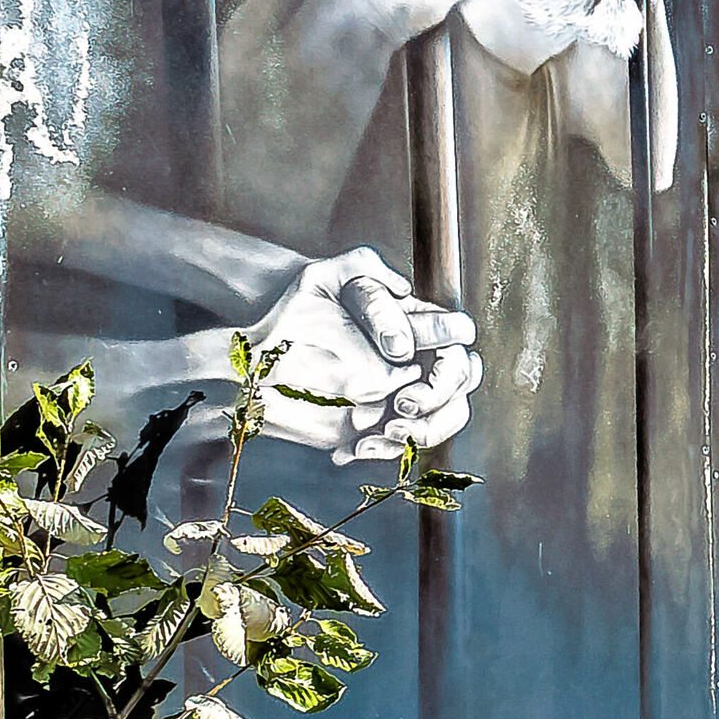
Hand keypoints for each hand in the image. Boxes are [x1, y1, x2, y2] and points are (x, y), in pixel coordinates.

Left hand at [240, 248, 476, 461]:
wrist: (257, 363)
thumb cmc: (293, 316)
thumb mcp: (322, 280)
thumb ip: (364, 267)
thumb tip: (404, 290)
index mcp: (414, 327)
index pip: (457, 342)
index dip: (446, 358)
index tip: (405, 360)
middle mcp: (415, 363)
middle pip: (460, 386)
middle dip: (438, 399)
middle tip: (404, 403)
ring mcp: (399, 397)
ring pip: (441, 422)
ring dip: (423, 432)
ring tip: (386, 429)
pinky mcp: (377, 427)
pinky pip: (399, 448)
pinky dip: (382, 451)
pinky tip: (352, 447)